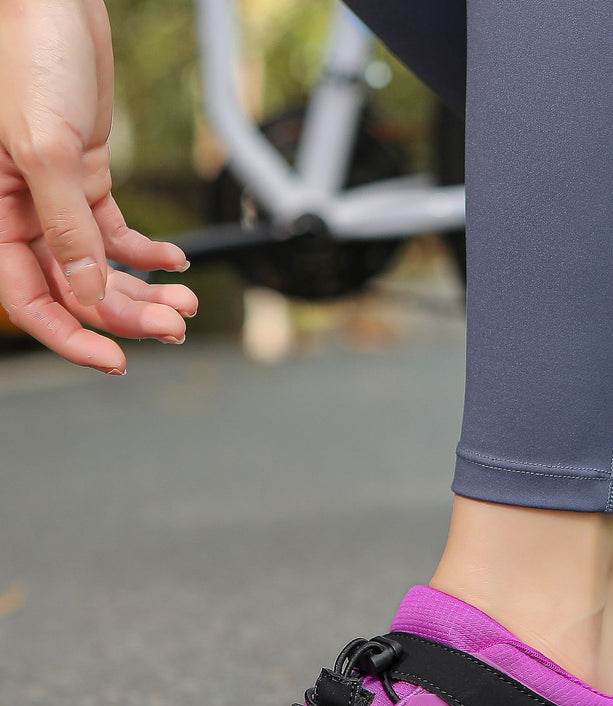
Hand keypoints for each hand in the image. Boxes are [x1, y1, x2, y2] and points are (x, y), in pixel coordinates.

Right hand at [0, 0, 196, 373]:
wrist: (53, 5)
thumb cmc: (29, 57)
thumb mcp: (47, 148)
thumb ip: (64, 226)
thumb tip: (83, 292)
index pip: (29, 299)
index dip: (73, 336)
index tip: (116, 360)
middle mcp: (24, 215)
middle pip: (77, 289)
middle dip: (128, 314)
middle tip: (175, 326)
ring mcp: (58, 201)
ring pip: (103, 268)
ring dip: (146, 291)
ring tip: (185, 304)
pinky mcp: (88, 182)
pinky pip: (119, 236)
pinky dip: (150, 253)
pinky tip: (175, 263)